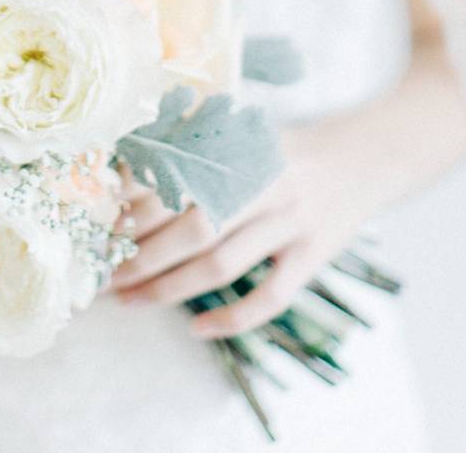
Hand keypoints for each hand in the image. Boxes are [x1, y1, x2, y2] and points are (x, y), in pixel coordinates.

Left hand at [110, 160, 361, 339]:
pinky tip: (197, 330)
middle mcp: (267, 186)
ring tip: (129, 301)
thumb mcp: (243, 136)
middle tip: (103, 276)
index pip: (177, 186)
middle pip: (194, 229)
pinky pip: (271, 296)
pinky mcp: (315, 255)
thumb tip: (121, 176)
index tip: (100, 231)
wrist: (365, 156)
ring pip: (222, 265)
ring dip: (169, 288)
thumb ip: (194, 150)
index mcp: (242, 151)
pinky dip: (232, 318)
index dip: (133, 212)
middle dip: (141, 257)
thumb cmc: (284, 150)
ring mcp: (293, 223)